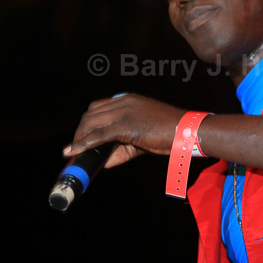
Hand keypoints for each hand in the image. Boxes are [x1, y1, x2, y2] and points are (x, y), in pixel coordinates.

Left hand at [63, 93, 185, 167]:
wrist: (187, 130)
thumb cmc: (171, 133)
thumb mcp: (144, 137)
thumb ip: (123, 148)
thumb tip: (104, 162)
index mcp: (128, 100)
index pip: (98, 108)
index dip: (87, 124)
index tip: (82, 138)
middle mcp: (124, 101)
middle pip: (91, 114)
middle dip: (80, 133)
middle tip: (76, 150)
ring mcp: (124, 112)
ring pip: (91, 123)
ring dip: (79, 139)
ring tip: (75, 154)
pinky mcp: (127, 125)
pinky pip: (99, 135)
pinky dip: (84, 144)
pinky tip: (74, 152)